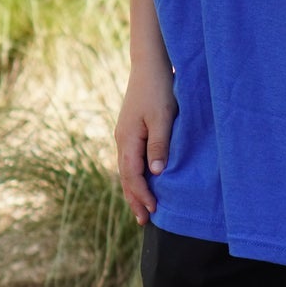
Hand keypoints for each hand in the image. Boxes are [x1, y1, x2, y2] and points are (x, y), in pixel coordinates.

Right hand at [116, 61, 176, 224]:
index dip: (142, 195)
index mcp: (127, 139)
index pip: (132, 175)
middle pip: (126, 177)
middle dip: (134, 199)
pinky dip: (136, 176)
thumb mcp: (163, 117)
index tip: (154, 210)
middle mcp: (122, 140)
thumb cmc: (159, 89)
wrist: (150, 65)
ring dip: (134, 190)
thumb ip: (160, 145)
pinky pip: (131, 160)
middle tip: (144, 221)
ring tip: (142, 208)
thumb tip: (155, 173)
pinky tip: (144, 182)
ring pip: (127, 169)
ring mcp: (125, 135)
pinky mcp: (132, 131)